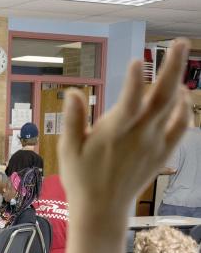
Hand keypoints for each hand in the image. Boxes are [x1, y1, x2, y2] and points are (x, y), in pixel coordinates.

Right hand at [61, 39, 190, 252]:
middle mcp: (139, 136)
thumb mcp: (69, 149)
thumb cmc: (81, 178)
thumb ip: (73, 119)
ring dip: (179, 81)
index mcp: (114, 133)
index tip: (136, 62)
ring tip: (178, 58)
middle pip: (163, 97)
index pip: (130, 102)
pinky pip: (180, 126)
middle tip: (181, 43)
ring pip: (174, 107)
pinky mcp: (162, 153)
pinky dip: (184, 108)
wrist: (103, 209)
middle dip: (173, 68)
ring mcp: (154, 143)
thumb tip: (72, 92)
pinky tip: (182, 95)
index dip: (135, 81)